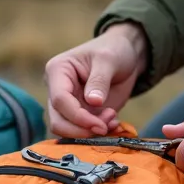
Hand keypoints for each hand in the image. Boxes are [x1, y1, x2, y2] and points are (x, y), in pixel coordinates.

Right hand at [43, 22, 147, 136]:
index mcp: (58, 71)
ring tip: (112, 120)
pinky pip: (83, 131)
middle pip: (58, 121)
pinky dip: (98, 133)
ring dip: (90, 133)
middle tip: (105, 127)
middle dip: (81, 130)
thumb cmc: (114, 50)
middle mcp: (57, 89)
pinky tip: (114, 122)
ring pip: (68, 130)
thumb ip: (99, 80)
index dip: (78, 117)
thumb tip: (93, 102)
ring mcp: (68, 104)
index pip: (60, 100)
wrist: (126, 55)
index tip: (100, 124)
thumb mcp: (108, 60)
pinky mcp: (81, 114)